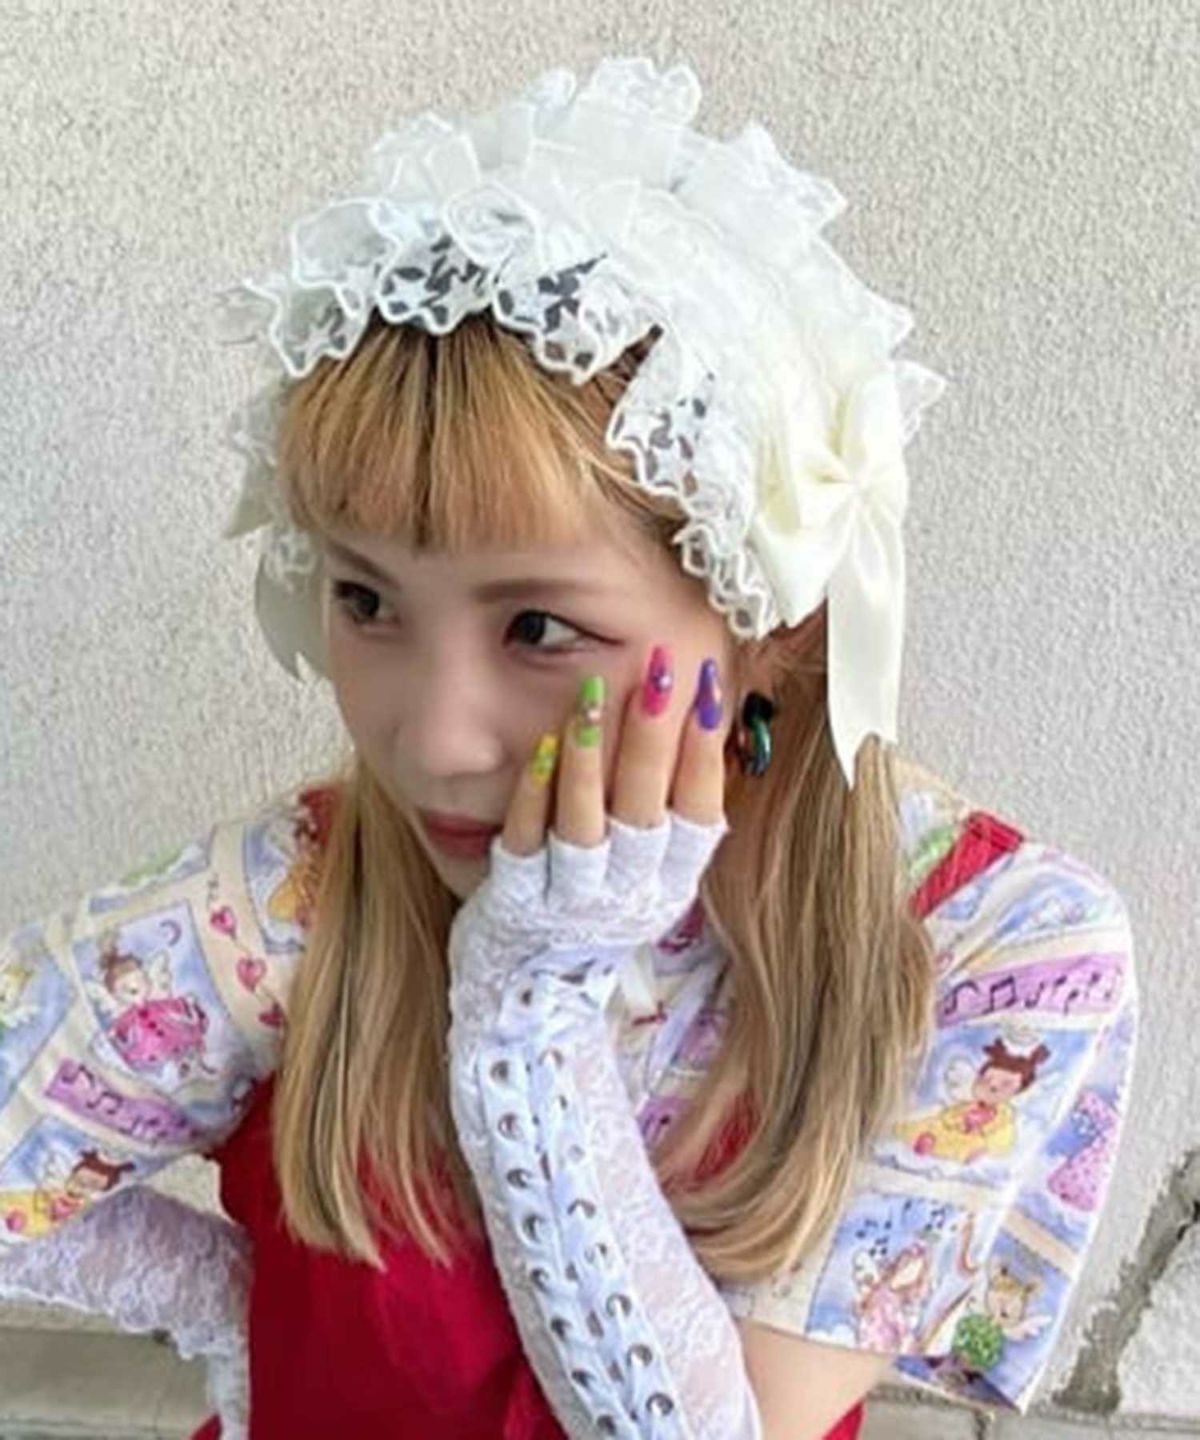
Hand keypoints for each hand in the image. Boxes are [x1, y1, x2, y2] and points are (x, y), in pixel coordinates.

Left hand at [447, 647, 730, 1017]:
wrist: (531, 990)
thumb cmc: (595, 904)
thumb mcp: (648, 868)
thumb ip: (670, 807)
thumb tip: (704, 715)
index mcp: (671, 882)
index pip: (699, 811)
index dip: (706, 750)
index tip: (709, 687)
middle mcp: (628, 896)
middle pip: (645, 813)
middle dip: (653, 738)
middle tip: (657, 671)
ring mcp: (570, 902)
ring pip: (584, 828)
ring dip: (589, 760)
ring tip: (591, 699)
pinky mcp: (516, 901)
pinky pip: (523, 842)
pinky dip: (531, 794)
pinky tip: (537, 746)